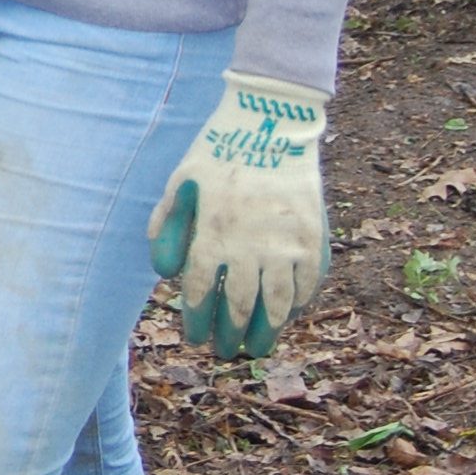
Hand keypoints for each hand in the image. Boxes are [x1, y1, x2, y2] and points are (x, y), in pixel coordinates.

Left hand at [148, 70, 330, 358]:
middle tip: (225, 351)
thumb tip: (163, 268)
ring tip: (257, 347)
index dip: (197, 321)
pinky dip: (298, 303)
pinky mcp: (312, 236)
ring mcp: (285, 244)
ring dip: (267, 331)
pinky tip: (288, 314)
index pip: (202, 293)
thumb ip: (168, 224)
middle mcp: (249, 246)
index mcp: (213, 234)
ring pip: (277, 304)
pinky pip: (307, 282)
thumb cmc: (219, 150)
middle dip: (230, 336)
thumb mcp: (180, 182)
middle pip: (240, 308)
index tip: (195, 338)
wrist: (270, 122)